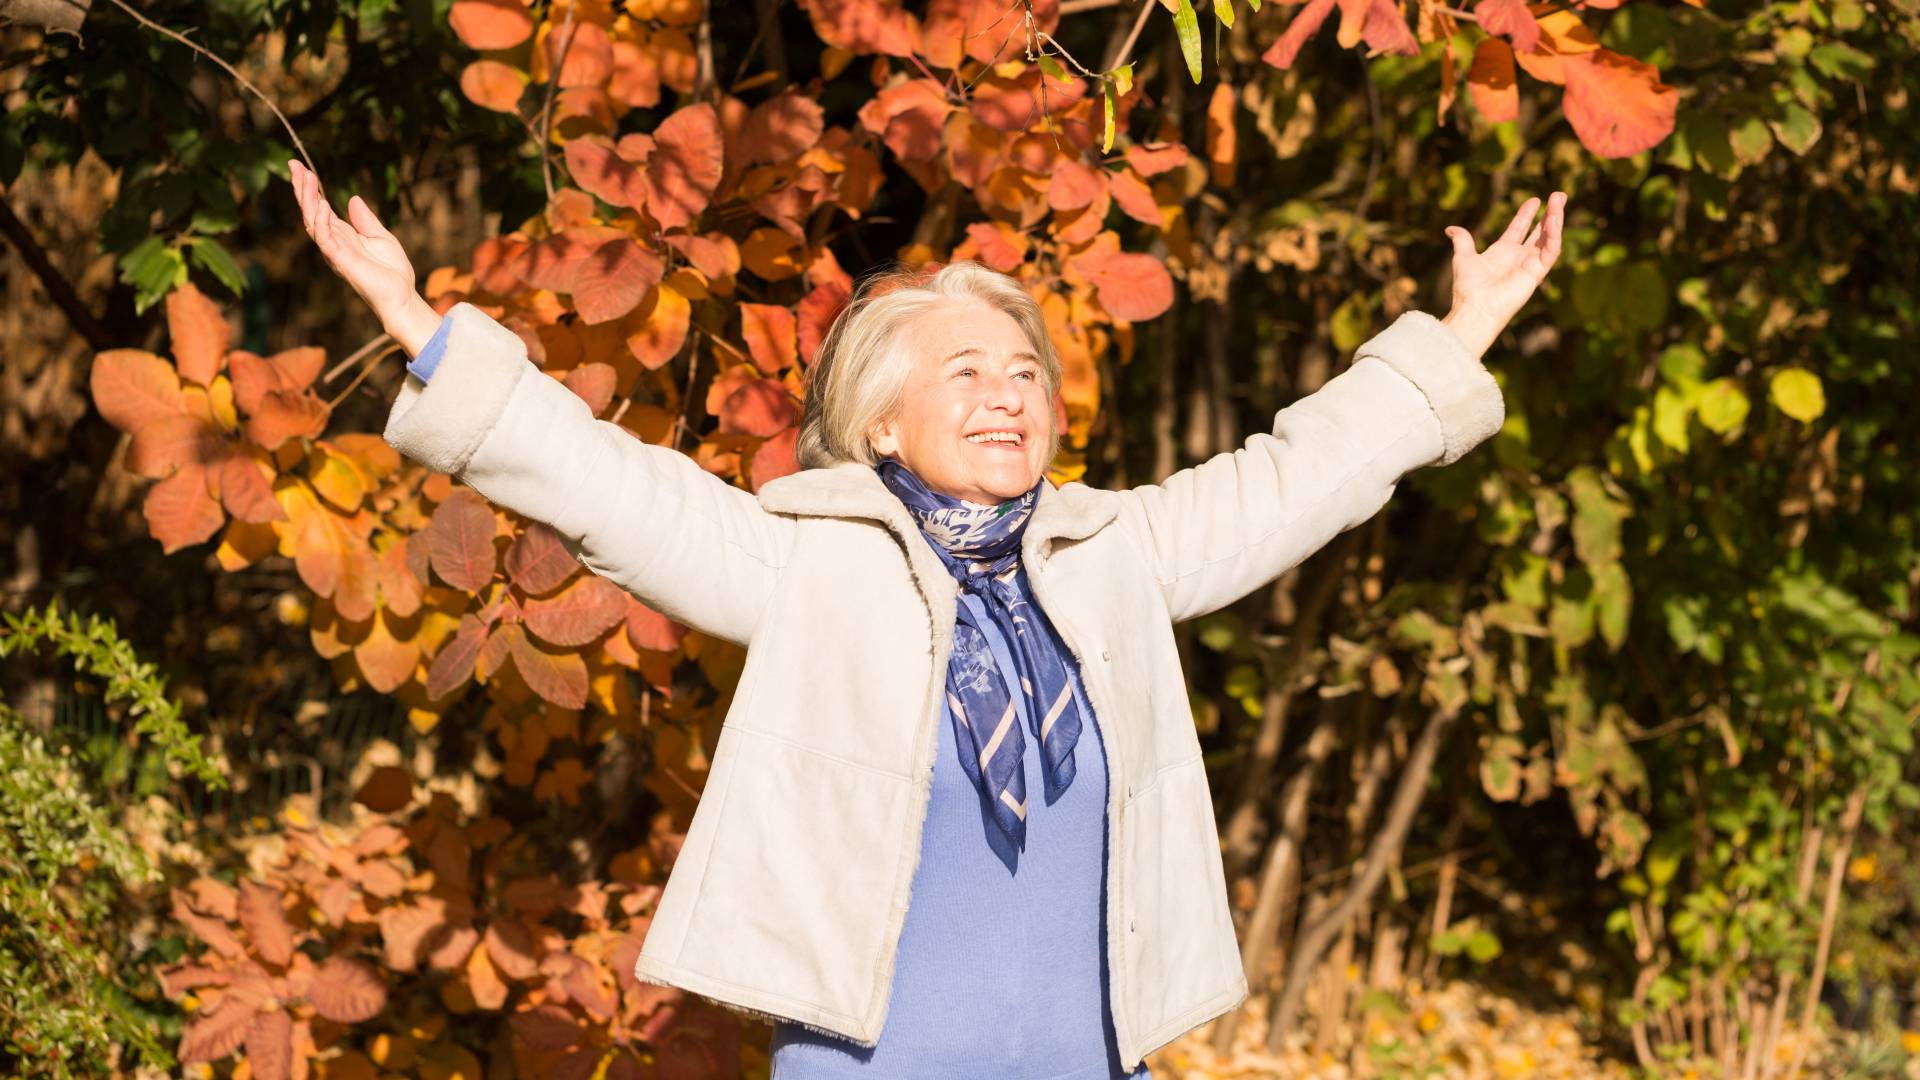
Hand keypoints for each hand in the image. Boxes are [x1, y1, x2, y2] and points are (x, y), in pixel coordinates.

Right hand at [287, 159, 440, 355]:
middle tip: (294, 165)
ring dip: (308, 200)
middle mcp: (334, 242)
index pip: (320, 208)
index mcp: (342, 235)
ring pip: (313, 222)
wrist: (401, 296)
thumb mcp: (380, 236)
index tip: (301, 167)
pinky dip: (322, 223)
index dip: (310, 189)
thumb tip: (352, 199)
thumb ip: (365, 220)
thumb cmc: (392, 271)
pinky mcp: (341, 261)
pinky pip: (326, 240)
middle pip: (311, 211)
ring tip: (306, 179)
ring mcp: (335, 252)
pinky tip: (322, 205)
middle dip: (302, 189)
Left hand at [1439, 192, 1566, 358]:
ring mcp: (1530, 264)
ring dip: (1555, 218)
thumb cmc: (1469, 287)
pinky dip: (1554, 235)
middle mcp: (1518, 257)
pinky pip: (1551, 250)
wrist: (1476, 307)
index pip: (1518, 229)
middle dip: (1549, 213)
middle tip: (1558, 195)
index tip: (1535, 200)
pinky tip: (1555, 219)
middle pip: (1539, 232)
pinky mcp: (1538, 272)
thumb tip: (1450, 229)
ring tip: (1559, 199)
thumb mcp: (1463, 257)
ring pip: (1549, 238)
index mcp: (1502, 252)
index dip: (1526, 215)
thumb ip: (1462, 240)